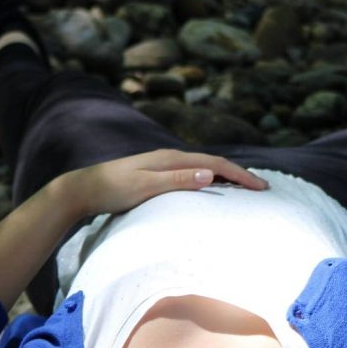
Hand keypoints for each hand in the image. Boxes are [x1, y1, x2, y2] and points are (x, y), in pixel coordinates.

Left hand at [60, 149, 268, 216]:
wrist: (84, 189)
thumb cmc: (112, 190)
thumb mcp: (144, 187)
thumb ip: (176, 180)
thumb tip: (209, 174)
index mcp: (171, 159)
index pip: (214, 164)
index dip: (240, 175)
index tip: (261, 187)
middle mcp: (170, 158)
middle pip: (213, 163)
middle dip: (239, 174)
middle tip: (263, 187)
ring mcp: (164, 165)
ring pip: (204, 168)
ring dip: (227, 176)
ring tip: (246, 187)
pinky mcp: (157, 174)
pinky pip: (193, 174)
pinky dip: (211, 180)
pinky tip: (214, 189)